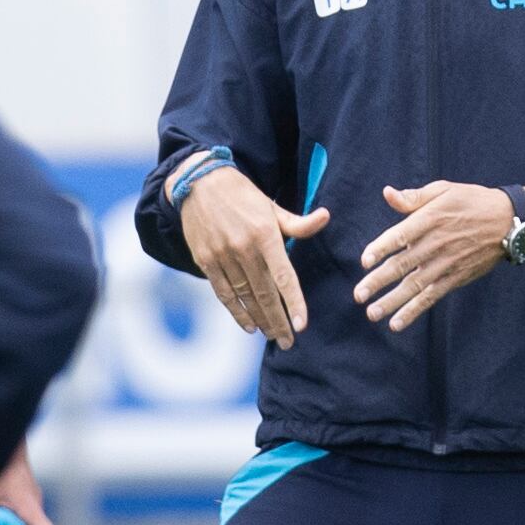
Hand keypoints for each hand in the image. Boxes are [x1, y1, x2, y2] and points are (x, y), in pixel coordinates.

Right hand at [180, 165, 330, 349]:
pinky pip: (224, 293)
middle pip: (265, 294)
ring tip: (273, 336)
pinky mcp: (206, 261)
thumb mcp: (272, 206)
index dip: (294, 302)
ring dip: (260, 320)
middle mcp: (243, 248)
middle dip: (279, 321)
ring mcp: (222, 256)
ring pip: (245, 297)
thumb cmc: (243, 196)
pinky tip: (249, 326)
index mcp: (265, 235)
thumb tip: (325, 217)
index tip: (302, 324)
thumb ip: (298, 223)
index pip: (284, 276)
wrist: (199, 183)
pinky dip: (237, 312)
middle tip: (289, 342)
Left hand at [357, 181, 524, 332]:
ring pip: (414, 286)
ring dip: (392, 301)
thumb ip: (413, 197)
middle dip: (378, 281)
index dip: (381, 248)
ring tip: (372, 313)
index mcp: (429, 219)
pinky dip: (414, 310)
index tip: (364, 261)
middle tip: (359, 295)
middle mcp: (436, 243)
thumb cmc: (472, 202)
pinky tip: (397, 323)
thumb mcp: (444, 190)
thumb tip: (387, 193)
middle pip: (403, 265)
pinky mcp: (455, 278)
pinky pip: (431, 297)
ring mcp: (446, 263)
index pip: (400, 236)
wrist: (508, 222)